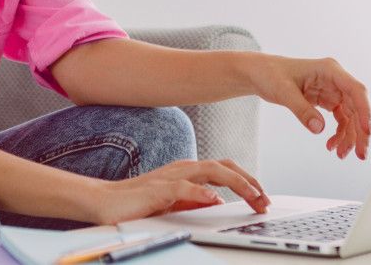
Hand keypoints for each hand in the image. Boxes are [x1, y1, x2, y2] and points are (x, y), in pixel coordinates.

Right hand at [83, 159, 270, 224]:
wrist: (105, 201)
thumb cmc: (138, 202)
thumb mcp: (174, 203)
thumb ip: (194, 201)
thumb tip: (218, 202)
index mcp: (188, 171)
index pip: (225, 170)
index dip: (248, 181)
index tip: (263, 198)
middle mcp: (183, 169)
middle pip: (224, 166)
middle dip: (249, 181)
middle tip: (265, 200)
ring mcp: (171, 176)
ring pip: (210, 171)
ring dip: (236, 183)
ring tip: (253, 196)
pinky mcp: (157, 188)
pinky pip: (182, 188)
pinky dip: (200, 192)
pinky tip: (214, 199)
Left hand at [246, 55, 370, 159]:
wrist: (260, 74)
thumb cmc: (270, 74)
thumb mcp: (283, 92)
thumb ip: (301, 110)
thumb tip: (319, 129)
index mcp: (329, 70)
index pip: (355, 90)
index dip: (364, 110)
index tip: (366, 131)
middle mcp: (335, 80)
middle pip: (357, 107)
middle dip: (360, 132)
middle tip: (360, 154)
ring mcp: (332, 91)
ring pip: (350, 116)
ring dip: (349, 137)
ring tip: (340, 154)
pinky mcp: (327, 101)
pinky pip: (340, 120)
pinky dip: (338, 134)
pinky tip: (331, 146)